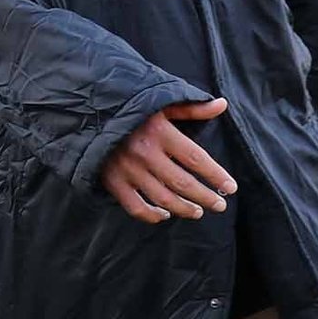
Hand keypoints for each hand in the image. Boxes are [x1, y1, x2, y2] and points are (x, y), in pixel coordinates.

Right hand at [97, 98, 235, 222]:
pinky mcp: (112, 181)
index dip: (216, 175)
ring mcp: (127, 170)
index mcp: (160, 132)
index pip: (196, 158)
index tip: (231, 187)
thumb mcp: (160, 103)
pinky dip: (152, 215)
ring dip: (183, 208)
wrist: (86, 113)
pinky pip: (136, 207)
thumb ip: (192, 107)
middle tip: (219, 205)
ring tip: (197, 212)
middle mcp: (145, 153)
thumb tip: (222, 104)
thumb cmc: (128, 106)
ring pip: (162, 198)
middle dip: (205, 197)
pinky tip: (164, 214)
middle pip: (182, 183)